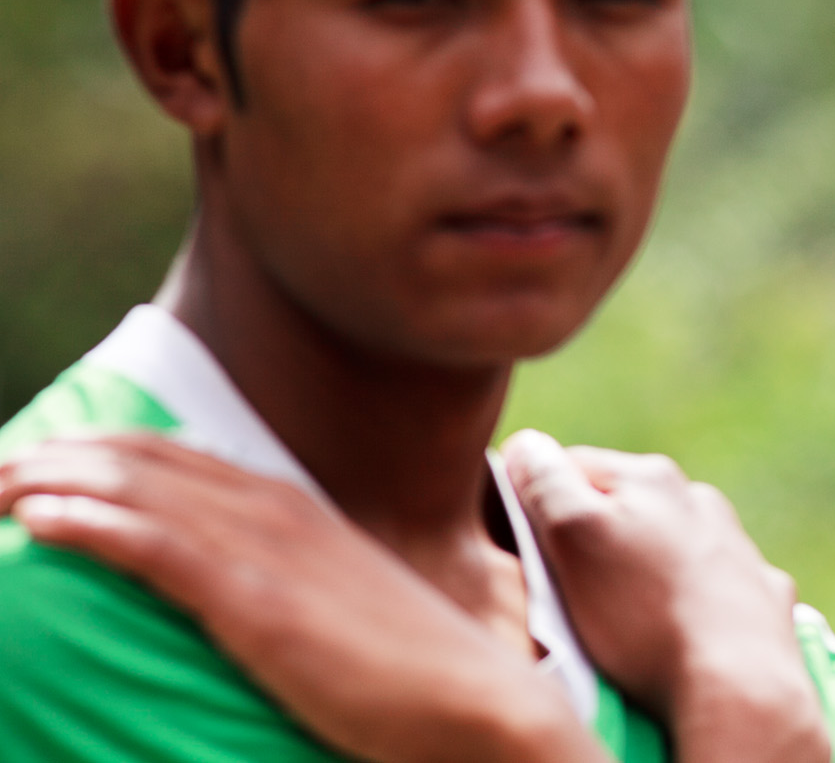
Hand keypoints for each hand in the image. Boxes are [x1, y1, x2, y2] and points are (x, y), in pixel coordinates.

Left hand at [0, 435, 608, 762]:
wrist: (473, 704)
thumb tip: (230, 594)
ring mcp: (270, 553)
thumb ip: (281, 582)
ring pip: (142, 494)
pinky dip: (95, 526)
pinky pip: (160, 551)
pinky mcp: (261, 604)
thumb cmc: (408, 670)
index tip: (38, 458)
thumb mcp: (334, 604)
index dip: (101, 450)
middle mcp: (277, 511)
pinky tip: (40, 520)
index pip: (176, 458)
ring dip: (57, 480)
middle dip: (63, 456)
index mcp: (293, 507)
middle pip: (147, 463)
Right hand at [503, 430, 830, 762]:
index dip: (536, 503)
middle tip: (571, 593)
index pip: (570, 466)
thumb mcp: (574, 539)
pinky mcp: (759, 594)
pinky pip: (710, 588)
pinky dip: (689, 602)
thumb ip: (547, 484)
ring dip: (643, 571)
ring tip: (624, 621)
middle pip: (622, 507)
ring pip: (668, 546)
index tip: (529, 548)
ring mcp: (736, 547)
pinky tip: (679, 632)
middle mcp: (700, 501)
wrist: (738, 683)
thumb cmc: (645, 615)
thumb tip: (528, 444)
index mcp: (652, 478)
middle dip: (592, 540)